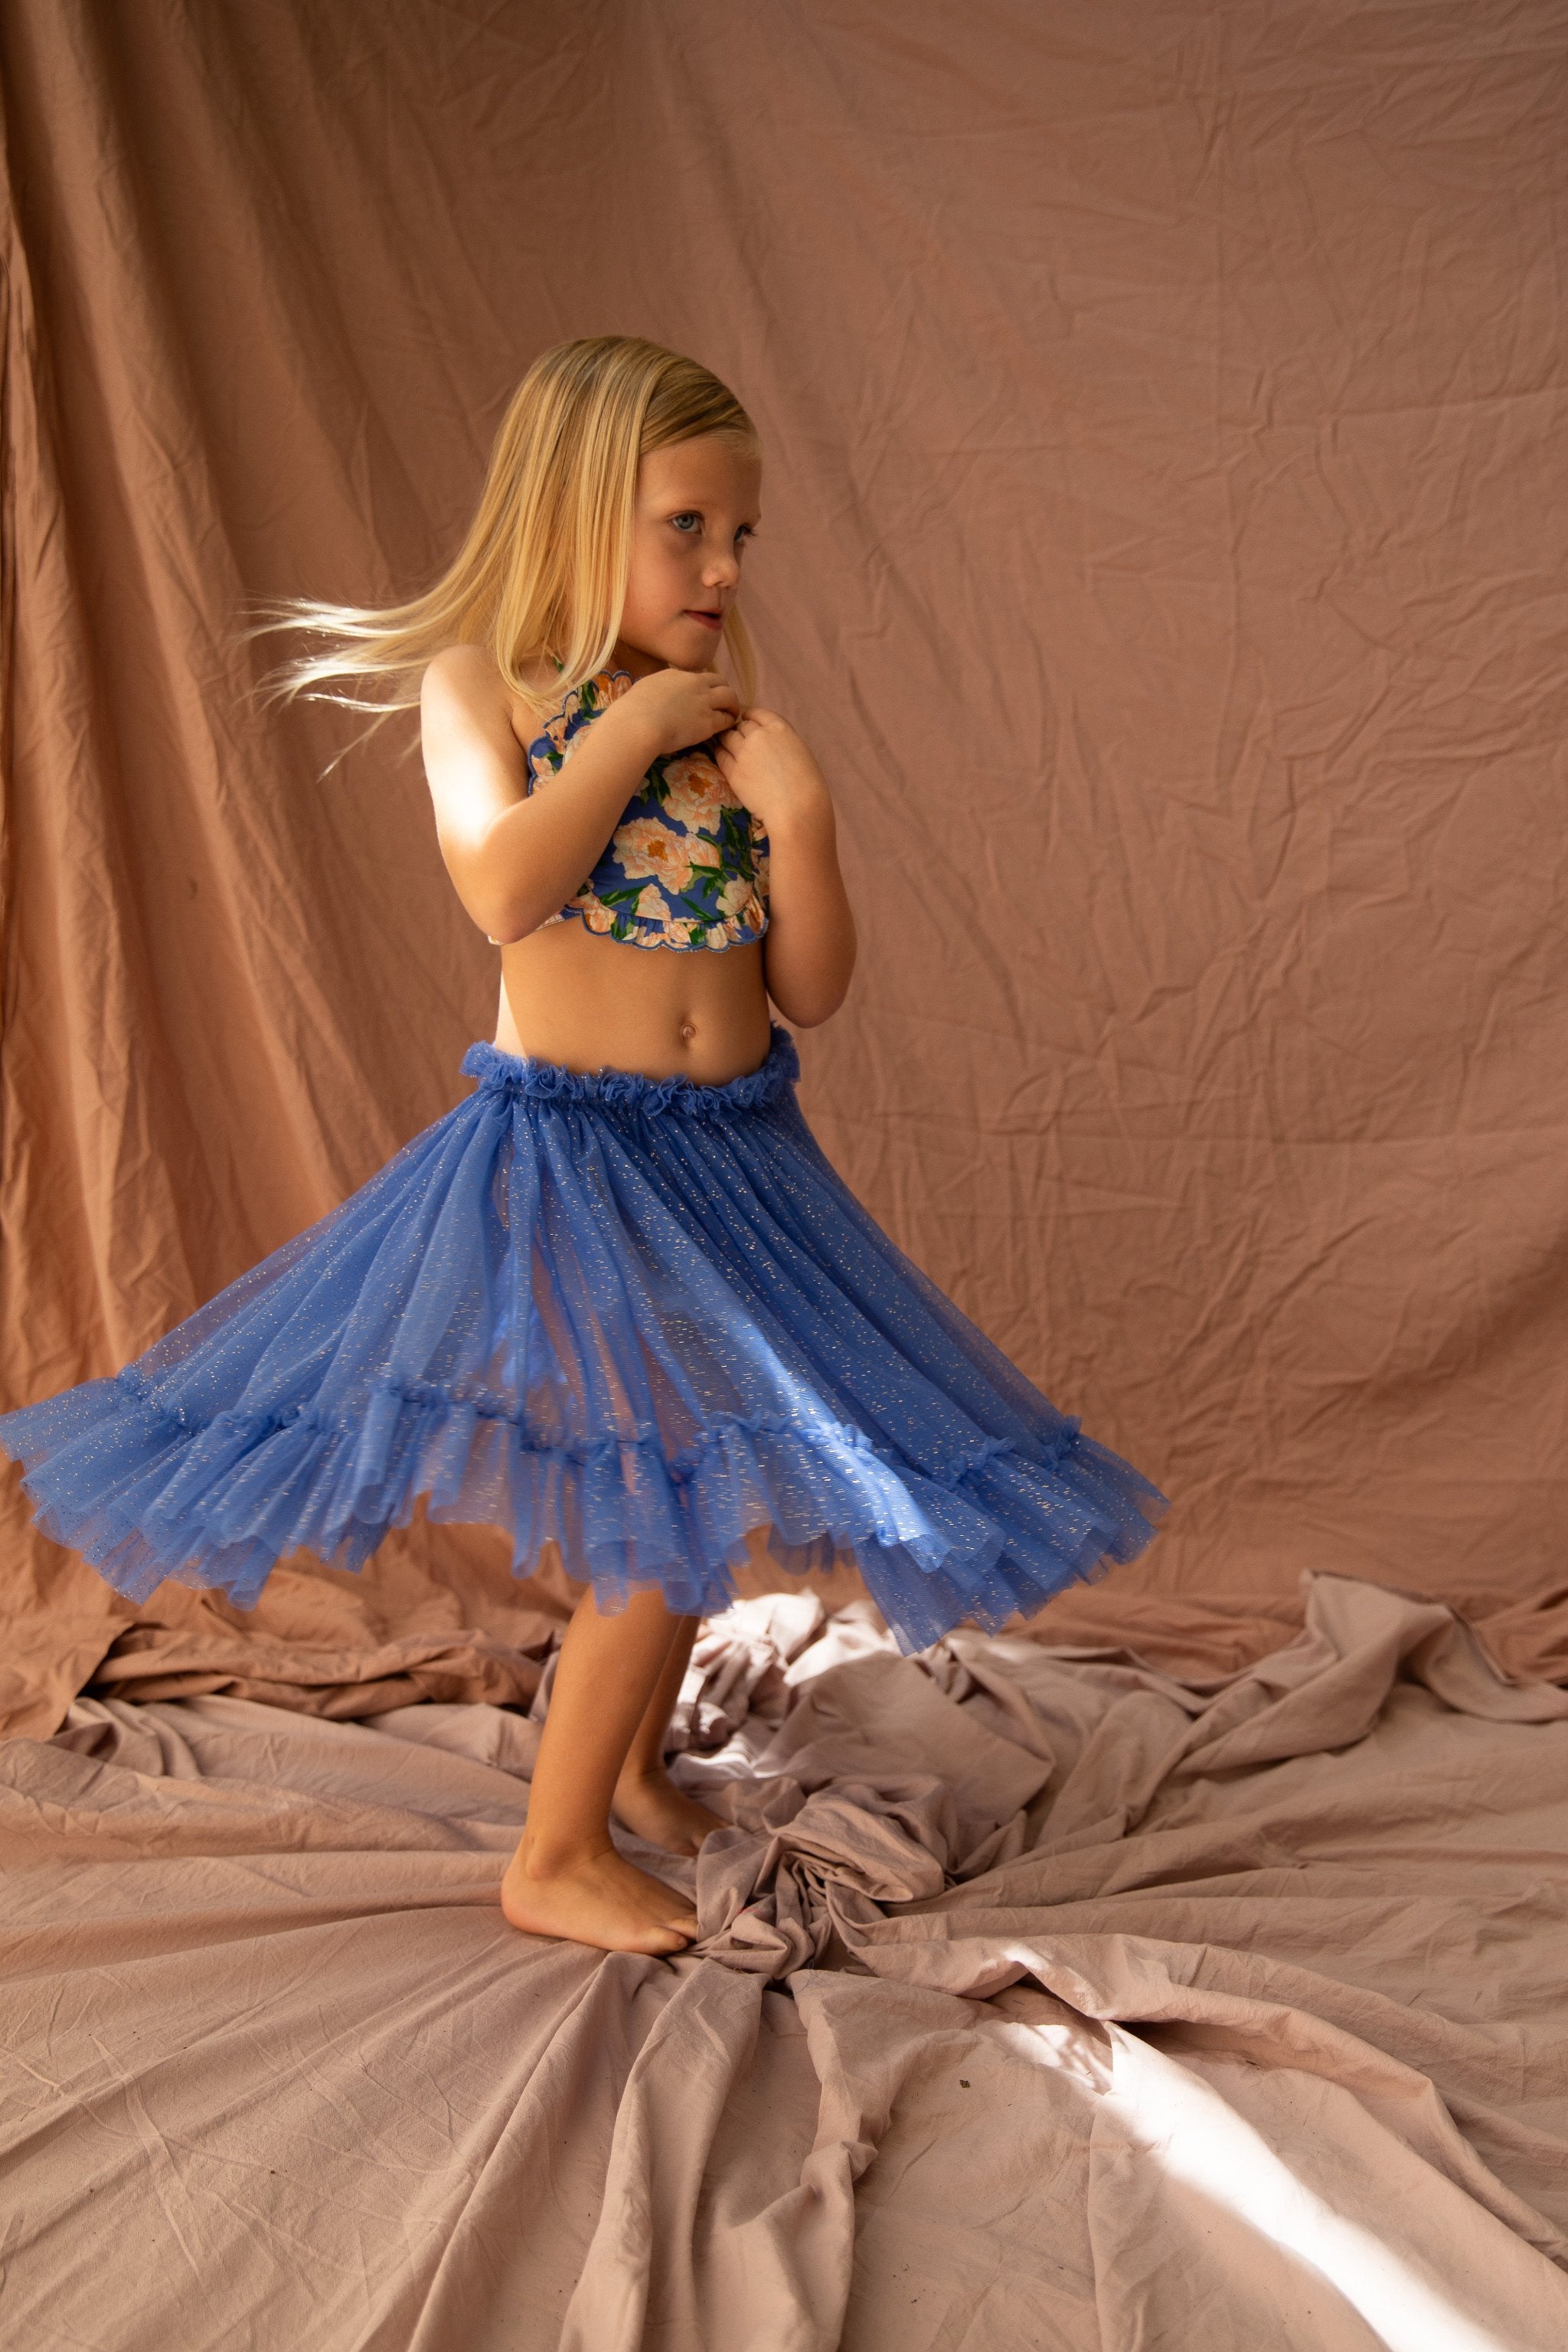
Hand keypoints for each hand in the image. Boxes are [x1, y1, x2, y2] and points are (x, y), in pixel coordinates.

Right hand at [617, 667, 740, 759]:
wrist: (638, 724)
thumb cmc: (632, 711)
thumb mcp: (642, 689)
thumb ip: (653, 689)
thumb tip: (651, 693)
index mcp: (675, 675)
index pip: (698, 676)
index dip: (703, 686)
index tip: (702, 696)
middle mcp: (693, 684)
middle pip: (719, 681)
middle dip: (724, 691)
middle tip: (724, 703)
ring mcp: (703, 701)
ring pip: (730, 696)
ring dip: (732, 705)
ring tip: (731, 714)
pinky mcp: (708, 721)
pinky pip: (726, 719)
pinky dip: (728, 722)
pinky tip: (725, 728)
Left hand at [712, 708, 830, 831]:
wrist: (797, 807)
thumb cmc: (808, 783)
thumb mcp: (799, 750)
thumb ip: (782, 741)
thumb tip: (771, 743)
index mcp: (778, 728)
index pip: (757, 713)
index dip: (750, 718)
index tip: (749, 722)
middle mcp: (758, 735)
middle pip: (741, 726)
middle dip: (741, 731)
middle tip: (742, 741)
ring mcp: (743, 753)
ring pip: (727, 737)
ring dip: (728, 740)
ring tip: (730, 749)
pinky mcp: (732, 771)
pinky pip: (720, 755)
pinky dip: (721, 753)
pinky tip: (724, 758)